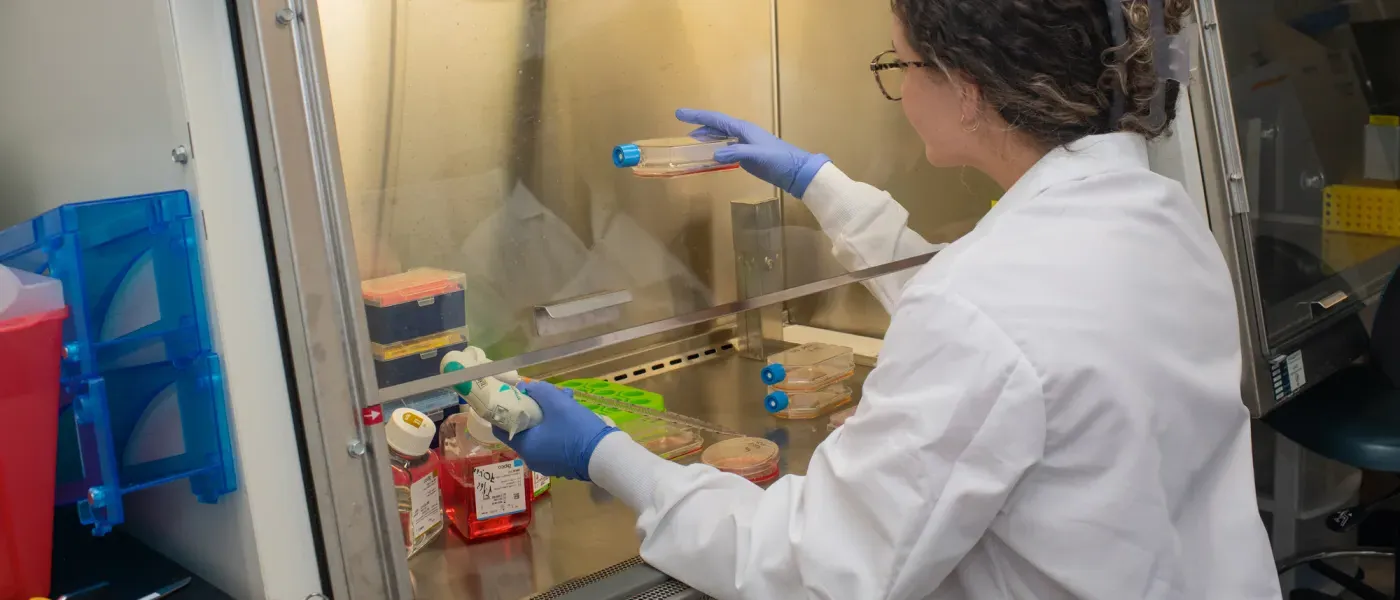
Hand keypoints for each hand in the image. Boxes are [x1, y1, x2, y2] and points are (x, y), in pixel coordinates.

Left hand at [493, 381, 617, 480]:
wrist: (606, 457)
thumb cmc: (577, 430)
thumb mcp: (558, 404)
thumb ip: (538, 392)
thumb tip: (525, 387)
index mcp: (525, 446)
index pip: (501, 428)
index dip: (505, 410)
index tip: (513, 396)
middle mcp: (532, 458)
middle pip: (525, 429)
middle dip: (535, 407)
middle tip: (547, 394)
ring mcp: (548, 463)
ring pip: (541, 433)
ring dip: (549, 415)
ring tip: (567, 398)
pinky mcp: (562, 464)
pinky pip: (553, 442)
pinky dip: (557, 428)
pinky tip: (573, 414)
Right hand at [676, 108, 829, 197]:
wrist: (795, 171)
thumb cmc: (778, 160)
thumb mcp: (756, 155)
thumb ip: (735, 153)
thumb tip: (713, 154)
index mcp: (743, 129)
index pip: (715, 119)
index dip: (697, 116)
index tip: (679, 113)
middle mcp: (741, 133)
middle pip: (716, 126)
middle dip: (699, 125)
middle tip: (681, 127)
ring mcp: (744, 145)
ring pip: (720, 138)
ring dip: (706, 138)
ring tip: (691, 142)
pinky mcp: (747, 157)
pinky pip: (726, 150)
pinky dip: (714, 151)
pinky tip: (709, 156)